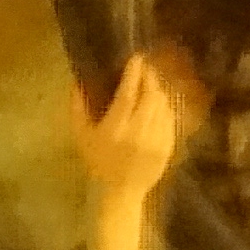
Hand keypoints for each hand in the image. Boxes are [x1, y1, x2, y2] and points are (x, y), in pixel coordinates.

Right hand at [75, 57, 180, 201]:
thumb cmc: (97, 162)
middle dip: (149, 77)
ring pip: (164, 105)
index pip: (129, 94)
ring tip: (150, 84)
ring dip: (158, 90)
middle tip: (144, 68)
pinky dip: (166, 107)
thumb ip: (78, 107)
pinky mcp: (168, 146)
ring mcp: (157, 140)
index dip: (134, 73)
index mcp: (116, 128)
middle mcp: (139, 132)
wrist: (120, 191)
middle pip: (151, 96)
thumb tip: (78, 81)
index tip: (136, 58)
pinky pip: (171, 119)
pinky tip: (158, 103)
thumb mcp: (81, 135)